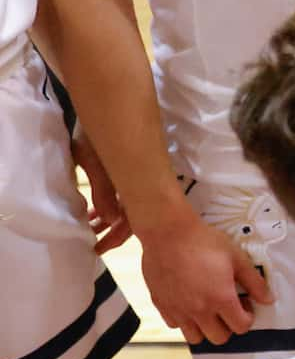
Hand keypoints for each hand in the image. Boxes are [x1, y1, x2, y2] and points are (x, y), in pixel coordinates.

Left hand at [68, 132, 129, 253]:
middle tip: (94, 244)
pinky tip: (96, 207)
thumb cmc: (100, 135)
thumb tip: (109, 220)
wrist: (111, 108)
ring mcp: (138, 178)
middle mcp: (139, 185)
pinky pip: (127, 195)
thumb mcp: (97, 163)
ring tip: (91, 225)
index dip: (114, 238)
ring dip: (110, 218)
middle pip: (132, 218)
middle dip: (112, 233)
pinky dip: (111, 204)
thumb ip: (104, 191)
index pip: (130, 222)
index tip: (98, 250)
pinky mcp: (135, 170)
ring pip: (128, 206)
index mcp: (133, 186)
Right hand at [140, 212, 271, 346]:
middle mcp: (198, 310)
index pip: (240, 327)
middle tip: (227, 308)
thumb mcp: (237, 258)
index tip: (244, 303)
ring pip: (195, 337)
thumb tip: (268, 300)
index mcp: (220, 299)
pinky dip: (184, 320)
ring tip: (208, 309)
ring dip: (205, 328)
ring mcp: (177, 310)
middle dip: (228, 326)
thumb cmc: (205, 242)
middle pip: (219, 338)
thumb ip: (254, 282)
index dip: (247, 317)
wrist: (168, 233)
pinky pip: (175, 325)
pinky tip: (188, 303)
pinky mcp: (160, 305)